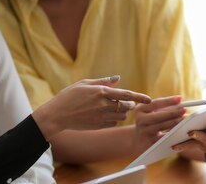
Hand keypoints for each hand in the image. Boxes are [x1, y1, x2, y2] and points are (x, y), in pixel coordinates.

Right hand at [33, 76, 151, 140]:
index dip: (140, 97)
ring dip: (121, 112)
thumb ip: (103, 81)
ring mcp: (101, 117)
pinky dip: (113, 119)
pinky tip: (105, 116)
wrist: (57, 115)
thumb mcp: (84, 83)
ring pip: (121, 116)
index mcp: (101, 92)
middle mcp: (103, 105)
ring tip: (112, 108)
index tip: (149, 99)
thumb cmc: (69, 96)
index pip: (126, 95)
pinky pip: (113, 123)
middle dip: (129, 105)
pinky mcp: (98, 126)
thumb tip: (118, 78)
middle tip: (125, 103)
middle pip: (126, 106)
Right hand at [132, 96, 186, 152]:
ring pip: (161, 126)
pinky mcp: (149, 142)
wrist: (137, 139)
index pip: (155, 103)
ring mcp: (144, 132)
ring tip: (183, 119)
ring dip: (174, 122)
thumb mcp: (151, 112)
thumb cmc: (149, 122)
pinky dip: (172, 132)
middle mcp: (140, 120)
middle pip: (158, 116)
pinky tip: (180, 129)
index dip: (168, 101)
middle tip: (184, 110)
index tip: (179, 98)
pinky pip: (163, 137)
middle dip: (172, 113)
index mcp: (140, 109)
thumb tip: (179, 101)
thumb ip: (163, 107)